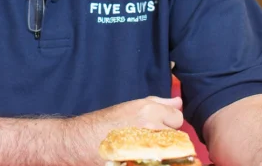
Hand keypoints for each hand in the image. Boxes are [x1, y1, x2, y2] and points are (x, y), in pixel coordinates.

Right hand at [67, 96, 184, 151]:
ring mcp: (148, 147)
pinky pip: (160, 160)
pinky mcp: (144, 160)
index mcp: (150, 110)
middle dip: (165, 135)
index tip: (156, 125)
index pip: (177, 117)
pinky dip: (152, 158)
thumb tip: (178, 102)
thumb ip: (158, 102)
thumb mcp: (132, 106)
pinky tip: (139, 155)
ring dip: (160, 148)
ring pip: (170, 148)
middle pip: (175, 134)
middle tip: (147, 137)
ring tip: (142, 147)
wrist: (83, 141)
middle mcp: (152, 127)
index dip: (168, 121)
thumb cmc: (106, 122)